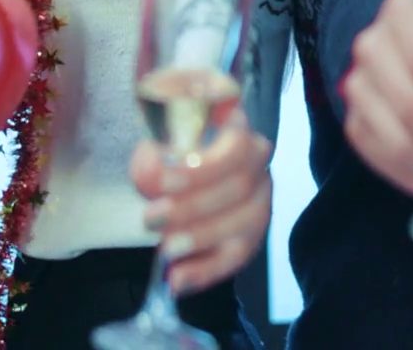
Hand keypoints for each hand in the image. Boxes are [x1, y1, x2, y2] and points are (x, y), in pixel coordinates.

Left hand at [130, 109, 273, 295]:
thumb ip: (153, 159)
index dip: (201, 169)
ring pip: (245, 224)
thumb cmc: (171, 156)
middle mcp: (259, 165)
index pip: (236, 147)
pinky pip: (237, 257)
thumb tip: (151, 173)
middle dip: (192, 207)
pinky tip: (178, 280)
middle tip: (150, 219)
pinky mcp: (253, 236)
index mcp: (239, 132)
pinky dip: (206, 271)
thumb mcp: (157, 148)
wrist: (181, 180)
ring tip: (165, 251)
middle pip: (239, 188)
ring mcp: (262, 201)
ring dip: (201, 239)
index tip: (160, 183)